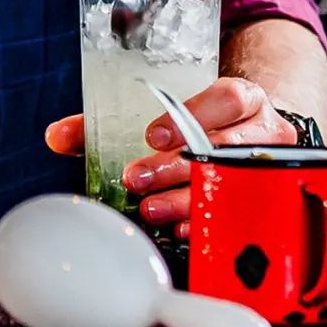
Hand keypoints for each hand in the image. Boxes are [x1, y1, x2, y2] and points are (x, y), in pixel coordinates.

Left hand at [45, 78, 296, 236]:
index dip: (191, 116)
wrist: (254, 133)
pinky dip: (205, 222)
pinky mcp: (266, 197)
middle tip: (136, 177)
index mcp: (242, 97)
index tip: (152, 135)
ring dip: (185, 198)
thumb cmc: (204, 120)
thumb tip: (57, 137)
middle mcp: (263, 129)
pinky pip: (240, 215)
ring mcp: (269, 166)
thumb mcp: (168, 109)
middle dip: (175, 166)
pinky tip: (179, 229)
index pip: (227, 98)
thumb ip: (110, 120)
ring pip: (231, 183)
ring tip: (150, 208)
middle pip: (223, 146)